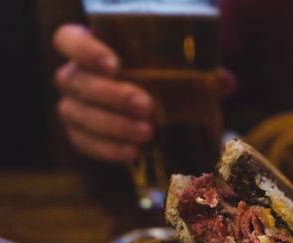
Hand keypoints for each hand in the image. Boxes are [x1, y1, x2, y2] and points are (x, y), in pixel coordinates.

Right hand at [53, 24, 235, 162]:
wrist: (154, 112)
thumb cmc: (162, 81)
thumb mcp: (181, 74)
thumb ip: (201, 75)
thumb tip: (224, 81)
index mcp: (90, 48)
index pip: (68, 40)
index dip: (85, 50)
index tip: (115, 66)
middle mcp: (75, 76)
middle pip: (76, 82)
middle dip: (112, 96)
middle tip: (148, 107)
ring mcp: (73, 106)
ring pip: (76, 114)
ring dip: (112, 125)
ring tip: (147, 133)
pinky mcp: (80, 134)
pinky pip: (84, 143)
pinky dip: (108, 149)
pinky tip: (133, 153)